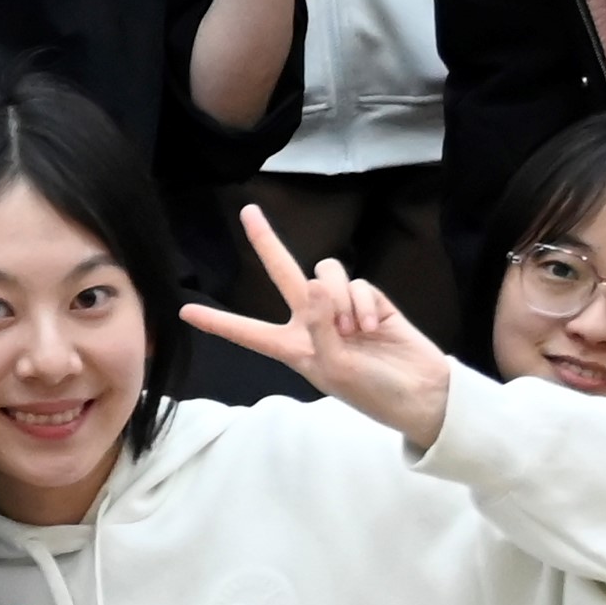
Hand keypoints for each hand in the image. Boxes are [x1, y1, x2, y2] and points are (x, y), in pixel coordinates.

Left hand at [178, 205, 454, 449]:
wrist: (421, 393)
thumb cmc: (372, 390)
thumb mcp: (334, 367)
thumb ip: (319, 325)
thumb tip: (314, 280)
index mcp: (292, 347)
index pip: (247, 332)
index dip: (217, 321)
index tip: (184, 311)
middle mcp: (311, 322)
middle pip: (282, 273)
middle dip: (266, 242)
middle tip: (248, 211)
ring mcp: (340, 308)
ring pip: (325, 273)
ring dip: (338, 296)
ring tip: (354, 329)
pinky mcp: (369, 299)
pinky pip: (358, 283)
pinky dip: (363, 304)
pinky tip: (374, 327)